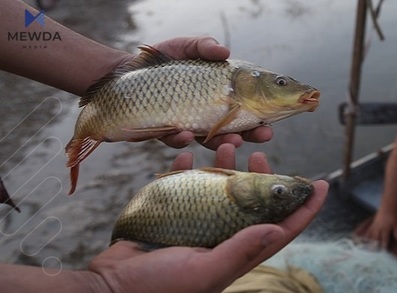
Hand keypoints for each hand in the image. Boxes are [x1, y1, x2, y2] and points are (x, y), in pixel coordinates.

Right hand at [86, 144, 327, 292]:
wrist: (111, 288)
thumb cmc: (159, 288)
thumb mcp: (204, 272)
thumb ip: (241, 250)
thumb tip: (278, 228)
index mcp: (237, 253)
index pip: (282, 230)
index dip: (304, 209)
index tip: (322, 185)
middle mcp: (223, 237)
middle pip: (255, 203)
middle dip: (264, 178)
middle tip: (261, 154)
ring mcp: (198, 223)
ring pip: (223, 188)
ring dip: (227, 166)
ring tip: (227, 144)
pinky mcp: (172, 213)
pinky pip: (185, 184)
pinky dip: (188, 168)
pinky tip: (186, 155)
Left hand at [135, 37, 272, 148]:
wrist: (122, 74)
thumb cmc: (160, 60)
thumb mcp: (185, 47)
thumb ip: (204, 46)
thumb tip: (225, 51)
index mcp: (218, 94)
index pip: (247, 106)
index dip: (262, 113)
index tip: (273, 117)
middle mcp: (206, 113)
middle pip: (235, 128)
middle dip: (252, 134)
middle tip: (265, 134)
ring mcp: (187, 125)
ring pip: (209, 140)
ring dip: (223, 142)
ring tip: (234, 140)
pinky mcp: (165, 133)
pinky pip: (174, 140)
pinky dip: (180, 138)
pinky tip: (184, 133)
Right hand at [359, 207, 396, 248]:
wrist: (388, 206)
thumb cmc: (394, 215)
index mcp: (386, 228)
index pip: (385, 238)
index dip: (384, 245)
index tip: (383, 251)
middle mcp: (379, 228)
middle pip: (376, 238)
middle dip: (375, 244)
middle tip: (373, 251)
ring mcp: (375, 225)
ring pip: (371, 234)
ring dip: (369, 240)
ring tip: (366, 246)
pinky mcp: (373, 223)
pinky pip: (368, 229)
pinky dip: (366, 234)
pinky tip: (364, 238)